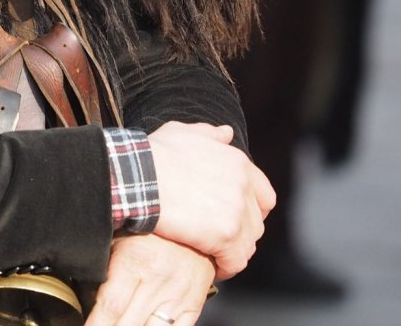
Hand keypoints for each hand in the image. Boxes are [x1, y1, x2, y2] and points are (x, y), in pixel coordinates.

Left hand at [85, 234, 215, 325]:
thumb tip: (82, 293)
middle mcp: (157, 281)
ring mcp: (178, 296)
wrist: (193, 222)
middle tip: (101, 325)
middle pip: (128, 324)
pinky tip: (145, 325)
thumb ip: (103, 267)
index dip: (96, 324)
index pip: (110, 306)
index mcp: (134, 261)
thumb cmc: (149, 231)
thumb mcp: (120, 239)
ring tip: (123, 323)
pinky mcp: (193, 305)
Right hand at [146, 122, 274, 278]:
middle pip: (256, 223)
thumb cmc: (153, 155)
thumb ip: (208, 135)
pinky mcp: (226, 235)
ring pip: (248, 244)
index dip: (250, 211)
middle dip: (241, 234)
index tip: (233, 220)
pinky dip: (226, 267)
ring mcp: (238, 212)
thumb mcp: (181, 134)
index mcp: (238, 163)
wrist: (137, 176)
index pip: (263, 196)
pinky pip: (236, 261)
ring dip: (233, 252)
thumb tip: (227, 133)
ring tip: (214, 256)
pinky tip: (212, 267)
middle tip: (219, 241)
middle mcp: (244, 186)